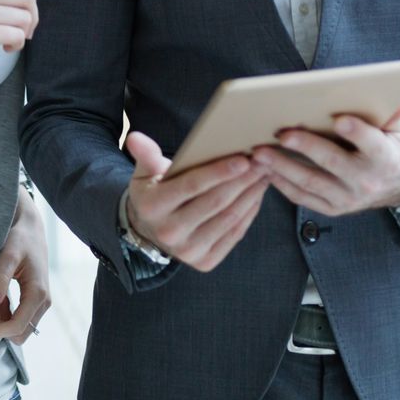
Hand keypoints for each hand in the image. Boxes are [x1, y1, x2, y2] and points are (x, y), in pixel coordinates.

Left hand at [0, 190, 51, 343]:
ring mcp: (42, 302)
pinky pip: (22, 318)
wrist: (31, 228)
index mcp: (37, 293)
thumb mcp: (7, 256)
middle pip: (21, 333)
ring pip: (21, 327)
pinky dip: (7, 315)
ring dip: (3, 321)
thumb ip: (0, 279)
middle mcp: (44, 301)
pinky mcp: (37, 299)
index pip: (16, 326)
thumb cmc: (19, 239)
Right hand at [121, 131, 269, 272]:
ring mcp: (188, 252)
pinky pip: (234, 234)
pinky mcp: (205, 262)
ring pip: (229, 218)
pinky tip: (257, 194)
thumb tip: (135, 137)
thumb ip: (145, 155)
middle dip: (243, 181)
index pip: (191, 186)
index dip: (219, 172)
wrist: (150, 231)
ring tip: (264, 174)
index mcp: (152, 207)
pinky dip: (250, 212)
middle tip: (263, 162)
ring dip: (251, 194)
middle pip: (215, 202)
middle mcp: (169, 233)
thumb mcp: (144, 173)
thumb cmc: (153, 192)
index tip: (244, 159)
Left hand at [253, 104, 399, 215]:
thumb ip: (392, 115)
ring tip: (259, 152)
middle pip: (333, 162)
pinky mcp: (332, 208)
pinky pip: (302, 197)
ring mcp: (347, 198)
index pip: (372, 144)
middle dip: (306, 147)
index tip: (339, 120)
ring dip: (282, 166)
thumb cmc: (391, 147)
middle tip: (282, 134)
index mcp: (386, 158)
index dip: (357, 132)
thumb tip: (396, 102)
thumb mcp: (398, 130)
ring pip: (311, 181)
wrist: (398, 185)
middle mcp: (366, 181)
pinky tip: (264, 169)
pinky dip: (281, 183)